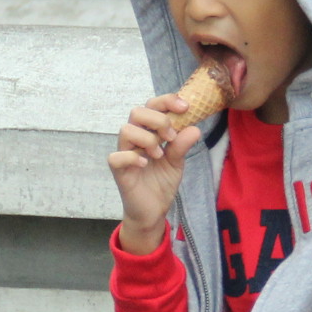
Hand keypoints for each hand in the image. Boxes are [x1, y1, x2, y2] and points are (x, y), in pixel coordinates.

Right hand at [107, 94, 201, 253]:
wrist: (153, 210)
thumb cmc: (161, 182)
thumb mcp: (177, 162)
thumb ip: (182, 145)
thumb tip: (194, 128)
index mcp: (148, 131)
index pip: (152, 105)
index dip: (167, 101)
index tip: (185, 107)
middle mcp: (134, 139)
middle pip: (137, 112)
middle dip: (158, 120)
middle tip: (170, 137)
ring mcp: (125, 153)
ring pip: (126, 130)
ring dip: (147, 139)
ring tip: (159, 155)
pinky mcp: (119, 170)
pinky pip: (116, 156)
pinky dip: (133, 157)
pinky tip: (145, 164)